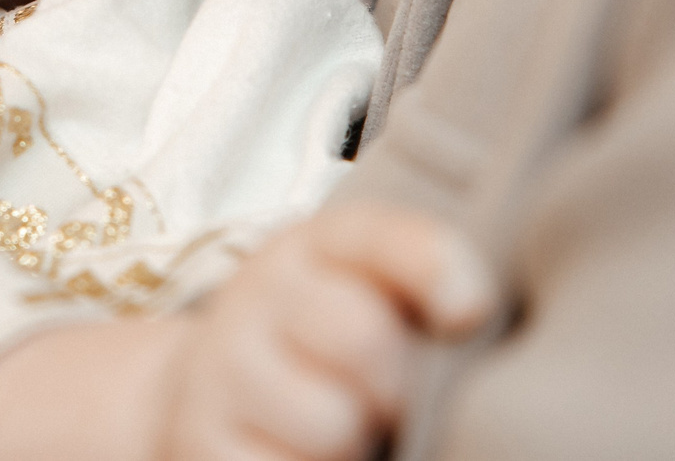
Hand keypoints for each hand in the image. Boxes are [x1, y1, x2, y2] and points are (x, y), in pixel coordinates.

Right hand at [160, 205, 493, 460]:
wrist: (213, 390)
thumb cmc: (325, 341)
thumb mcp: (369, 291)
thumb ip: (423, 277)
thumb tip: (474, 307)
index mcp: (309, 246)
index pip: (372, 236)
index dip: (430, 263)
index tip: (471, 305)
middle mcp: (255, 296)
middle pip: (362, 337)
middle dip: (396, 381)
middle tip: (390, 395)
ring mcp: (219, 371)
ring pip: (332, 424)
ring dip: (354, 442)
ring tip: (345, 429)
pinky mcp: (200, 441)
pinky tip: (299, 454)